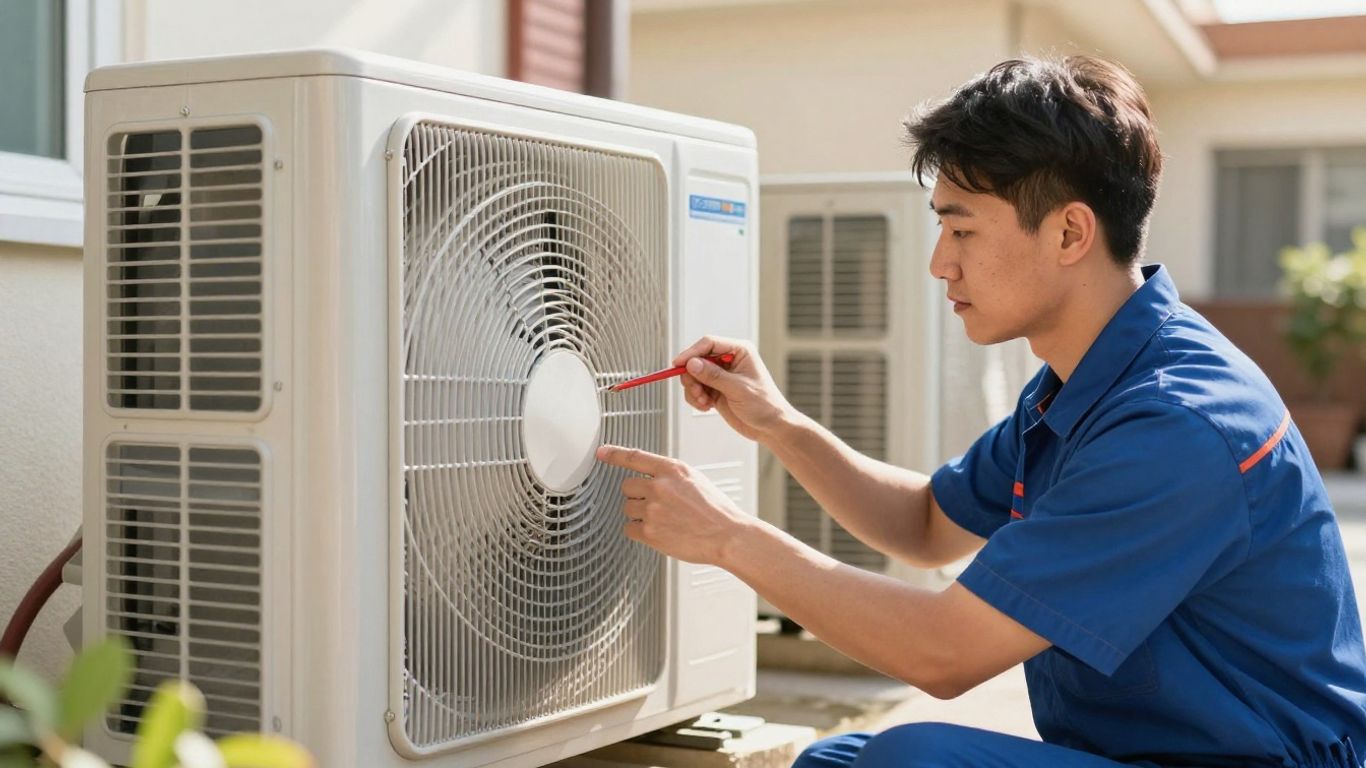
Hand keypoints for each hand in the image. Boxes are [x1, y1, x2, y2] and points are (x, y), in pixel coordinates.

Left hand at [596, 444, 755, 565]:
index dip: (614, 454)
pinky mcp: (649, 532)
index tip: (602, 453)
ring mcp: (652, 510)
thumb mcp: (695, 479)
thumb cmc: (715, 510)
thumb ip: (670, 476)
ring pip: (628, 509)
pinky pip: (629, 529)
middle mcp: (659, 486)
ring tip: (665, 520)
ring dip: (640, 515)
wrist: (726, 535)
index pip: (635, 457)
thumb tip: (651, 479)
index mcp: (672, 469)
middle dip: (638, 496)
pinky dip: (639, 532)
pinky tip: (659, 532)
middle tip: (657, 505)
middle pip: (627, 487)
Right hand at [672, 336, 794, 442]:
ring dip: (694, 390)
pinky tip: (707, 406)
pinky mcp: (715, 390)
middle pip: (697, 359)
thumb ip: (714, 376)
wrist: (770, 427)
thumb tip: (692, 364)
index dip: (691, 353)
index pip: (709, 344)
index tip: (678, 364)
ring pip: (693, 375)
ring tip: (704, 402)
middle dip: (692, 376)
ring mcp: (721, 376)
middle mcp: (728, 360)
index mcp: (739, 351)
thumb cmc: (765, 405)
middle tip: (696, 391)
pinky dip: (696, 398)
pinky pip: (696, 389)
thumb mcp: (738, 389)